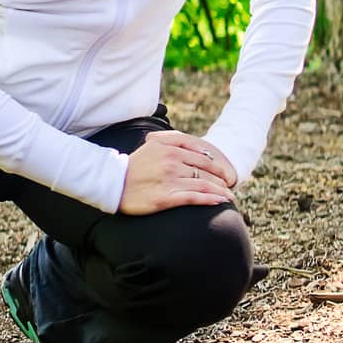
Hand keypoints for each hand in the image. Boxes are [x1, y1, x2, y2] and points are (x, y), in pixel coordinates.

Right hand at [119, 131, 237, 214]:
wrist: (112, 182)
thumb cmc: (134, 165)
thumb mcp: (153, 144)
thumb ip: (175, 141)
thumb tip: (199, 149)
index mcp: (170, 148)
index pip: (202, 156)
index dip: (218, 166)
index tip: (225, 174)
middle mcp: (172, 162)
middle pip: (206, 171)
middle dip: (222, 179)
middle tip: (230, 186)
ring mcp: (169, 180)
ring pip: (203, 184)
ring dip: (220, 191)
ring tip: (229, 197)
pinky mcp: (165, 198)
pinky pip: (194, 198)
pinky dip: (210, 199)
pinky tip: (220, 202)